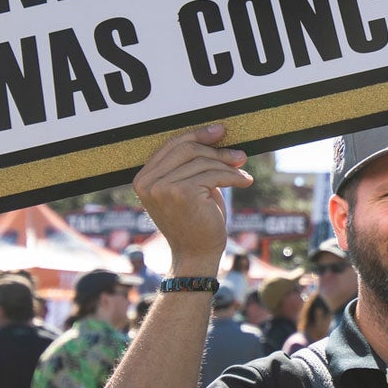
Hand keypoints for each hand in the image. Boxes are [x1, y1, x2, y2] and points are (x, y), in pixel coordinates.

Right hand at [132, 124, 252, 273]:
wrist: (196, 255)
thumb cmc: (194, 222)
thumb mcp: (187, 188)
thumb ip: (190, 165)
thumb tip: (216, 135)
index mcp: (143, 179)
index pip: (171, 145)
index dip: (197, 135)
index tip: (219, 132)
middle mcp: (147, 182)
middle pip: (186, 149)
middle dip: (216, 150)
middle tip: (239, 155)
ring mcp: (162, 188)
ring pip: (202, 162)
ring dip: (227, 164)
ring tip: (242, 170)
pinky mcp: (182, 193)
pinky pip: (213, 175)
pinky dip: (233, 177)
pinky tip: (244, 181)